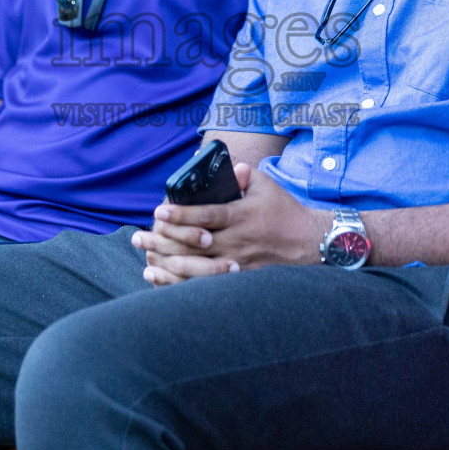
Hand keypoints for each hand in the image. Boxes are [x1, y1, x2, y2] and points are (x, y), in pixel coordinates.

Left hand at [131, 163, 330, 285]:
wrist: (309, 243)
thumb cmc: (284, 210)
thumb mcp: (267, 186)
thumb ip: (244, 175)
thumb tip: (229, 164)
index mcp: (242, 216)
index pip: (206, 216)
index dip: (181, 215)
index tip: (158, 212)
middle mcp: (237, 242)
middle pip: (194, 245)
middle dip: (164, 240)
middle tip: (139, 236)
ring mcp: (237, 264)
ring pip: (197, 268)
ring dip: (167, 263)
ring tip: (144, 257)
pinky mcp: (238, 280)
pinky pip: (206, 284)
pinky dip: (181, 283)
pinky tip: (163, 279)